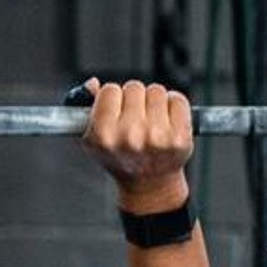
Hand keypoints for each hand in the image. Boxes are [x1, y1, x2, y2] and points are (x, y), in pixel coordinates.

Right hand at [81, 78, 192, 213]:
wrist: (148, 183)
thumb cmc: (120, 157)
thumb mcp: (95, 137)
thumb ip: (88, 107)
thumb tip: (92, 84)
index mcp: (103, 136)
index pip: (110, 91)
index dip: (113, 99)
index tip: (116, 112)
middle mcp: (129, 137)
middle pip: (134, 87)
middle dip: (134, 99)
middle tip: (135, 119)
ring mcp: (156, 137)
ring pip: (156, 91)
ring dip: (154, 102)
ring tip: (151, 122)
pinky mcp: (179, 138)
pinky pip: (178, 100)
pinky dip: (174, 106)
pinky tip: (167, 123)